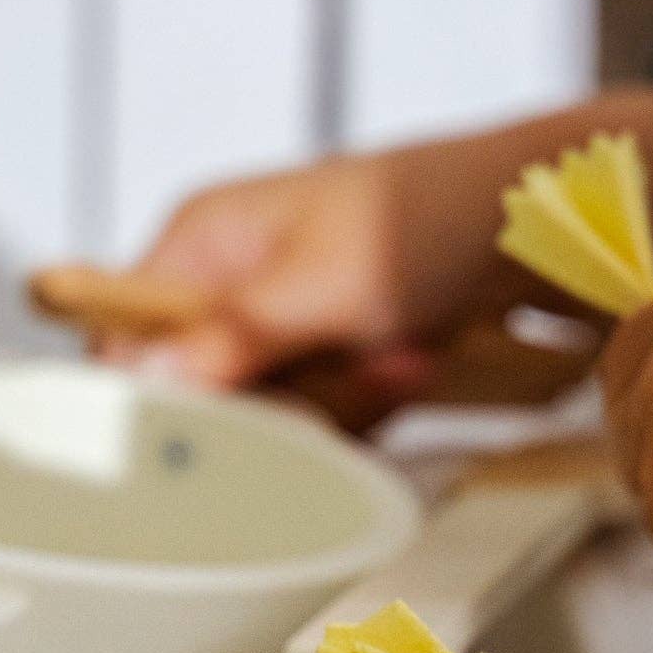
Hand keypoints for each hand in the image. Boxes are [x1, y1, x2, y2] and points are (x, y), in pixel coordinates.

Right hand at [103, 86, 652, 406]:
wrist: (530, 219)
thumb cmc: (425, 218)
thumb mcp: (321, 282)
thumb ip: (227, 335)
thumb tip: (135, 377)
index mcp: (201, 240)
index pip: (122, 339)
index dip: (154, 399)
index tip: (212, 435)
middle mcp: (225, 280)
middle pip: (199, 393)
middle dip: (288, 399)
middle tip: (364, 365)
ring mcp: (277, 319)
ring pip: (266, 414)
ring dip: (342, 401)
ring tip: (403, 354)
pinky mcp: (324, 350)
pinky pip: (317, 412)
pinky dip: (368, 401)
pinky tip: (410, 364)